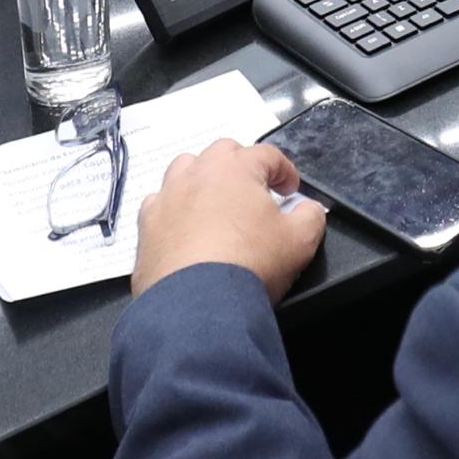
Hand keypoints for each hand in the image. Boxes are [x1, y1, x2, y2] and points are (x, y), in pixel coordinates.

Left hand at [133, 139, 325, 301]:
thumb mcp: (300, 241)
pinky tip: (185, 229)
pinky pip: (160, 205)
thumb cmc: (250, 264)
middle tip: (255, 192)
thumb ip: (311, 216)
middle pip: (222, 153)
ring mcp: (167, 198)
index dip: (285, 170)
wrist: (197, 304)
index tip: (291, 191)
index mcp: (235, 169)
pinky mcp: (146, 226)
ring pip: (184, 171)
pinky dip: (175, 210)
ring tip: (216, 204)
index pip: (267, 155)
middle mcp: (197, 174)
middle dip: (242, 166)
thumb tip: (309, 209)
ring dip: (203, 180)